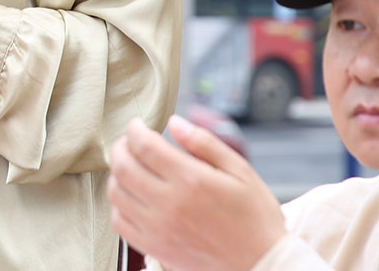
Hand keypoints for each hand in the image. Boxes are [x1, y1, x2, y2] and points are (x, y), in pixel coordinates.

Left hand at [109, 115, 285, 270]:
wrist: (262, 265)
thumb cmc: (255, 218)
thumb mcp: (240, 171)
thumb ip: (204, 143)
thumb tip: (174, 123)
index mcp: (191, 181)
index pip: (144, 146)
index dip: (134, 130)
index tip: (137, 125)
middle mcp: (169, 204)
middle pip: (122, 167)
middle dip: (121, 147)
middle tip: (130, 142)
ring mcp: (159, 229)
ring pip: (116, 193)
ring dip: (118, 174)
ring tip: (132, 167)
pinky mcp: (155, 248)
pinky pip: (119, 222)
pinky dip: (119, 205)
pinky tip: (134, 197)